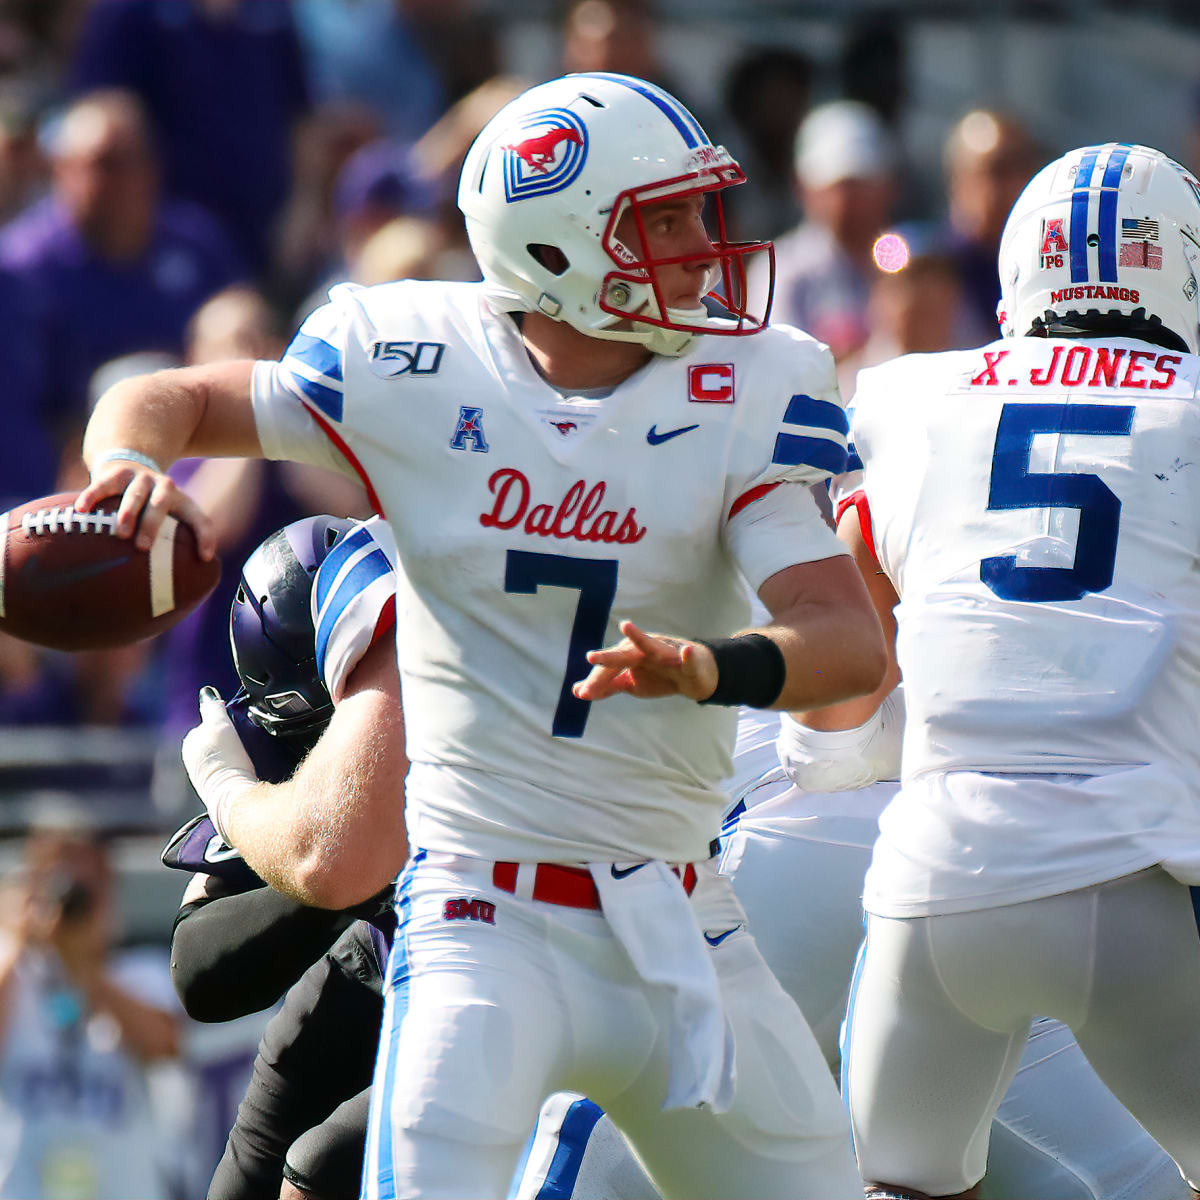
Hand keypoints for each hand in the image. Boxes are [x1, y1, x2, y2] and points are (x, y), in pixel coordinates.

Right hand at [75, 460, 216, 559]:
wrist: (130, 462)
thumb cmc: (150, 506)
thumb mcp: (166, 518)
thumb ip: (169, 545)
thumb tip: (165, 594)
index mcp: (182, 502)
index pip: (199, 519)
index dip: (205, 537)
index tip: (205, 559)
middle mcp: (164, 487)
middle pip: (161, 504)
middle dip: (153, 525)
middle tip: (143, 547)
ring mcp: (140, 478)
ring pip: (135, 495)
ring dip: (128, 513)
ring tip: (120, 533)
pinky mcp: (116, 472)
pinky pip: (103, 484)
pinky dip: (92, 496)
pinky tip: (81, 509)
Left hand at [181, 687, 259, 844]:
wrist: (235, 798)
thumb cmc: (225, 760)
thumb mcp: (218, 725)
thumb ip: (212, 707)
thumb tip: (207, 693)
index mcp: (189, 744)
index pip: (210, 724)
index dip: (227, 723)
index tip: (240, 729)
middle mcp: (193, 762)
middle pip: (218, 740)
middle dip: (230, 740)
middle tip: (247, 743)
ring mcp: (205, 778)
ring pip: (225, 756)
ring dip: (235, 755)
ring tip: (249, 758)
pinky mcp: (218, 790)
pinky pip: (231, 771)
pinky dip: (238, 768)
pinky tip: (247, 770)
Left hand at [572, 620, 718, 702]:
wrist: (693, 676)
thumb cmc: (658, 675)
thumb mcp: (630, 684)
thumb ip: (606, 686)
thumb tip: (577, 691)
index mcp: (630, 656)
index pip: (610, 668)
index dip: (597, 680)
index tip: (583, 693)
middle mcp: (645, 650)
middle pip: (624, 654)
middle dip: (608, 657)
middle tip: (590, 657)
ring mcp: (666, 654)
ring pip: (650, 647)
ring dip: (638, 637)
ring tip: (625, 626)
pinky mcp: (687, 661)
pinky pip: (688, 658)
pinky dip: (688, 655)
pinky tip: (687, 651)